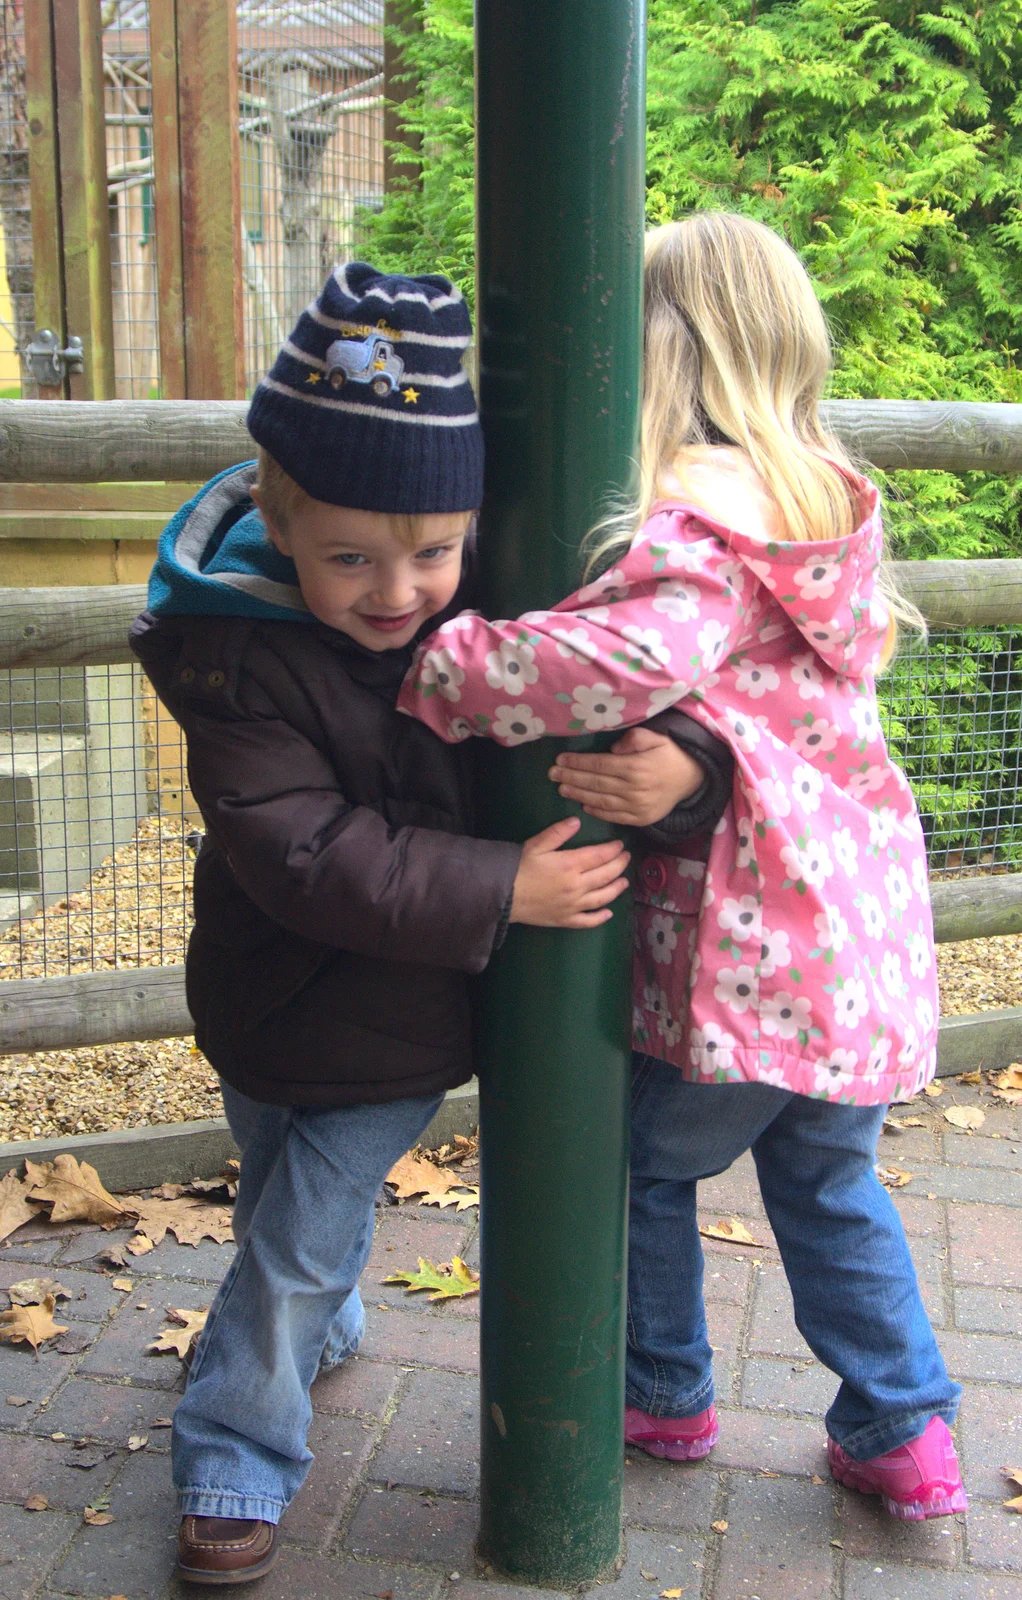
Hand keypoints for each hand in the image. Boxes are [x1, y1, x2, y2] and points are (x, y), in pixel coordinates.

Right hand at [510, 816, 629, 928]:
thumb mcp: (536, 845)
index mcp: (570, 865)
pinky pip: (588, 921)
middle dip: (619, 865)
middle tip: (626, 858)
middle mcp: (577, 886)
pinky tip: (609, 913)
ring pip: (603, 897)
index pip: (600, 855)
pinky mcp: (566, 920)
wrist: (502, 896)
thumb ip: (558, 833)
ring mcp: (573, 905)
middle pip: (606, 875)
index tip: (620, 845)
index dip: (613, 849)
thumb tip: (577, 821)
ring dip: (617, 889)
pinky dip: (601, 917)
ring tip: (624, 882)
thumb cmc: (518, 868)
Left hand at [548, 726, 704, 825]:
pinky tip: (583, 806)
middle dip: (571, 778)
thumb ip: (634, 739)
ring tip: (561, 789)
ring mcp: (637, 806)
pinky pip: (614, 817)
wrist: (693, 779)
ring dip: (578, 795)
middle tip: (552, 774)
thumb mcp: (656, 737)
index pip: (599, 764)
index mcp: (635, 767)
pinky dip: (597, 812)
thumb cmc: (670, 754)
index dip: (577, 762)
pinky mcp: (640, 819)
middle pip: (595, 783)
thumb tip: (612, 749)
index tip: (560, 759)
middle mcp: (634, 789)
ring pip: (601, 801)